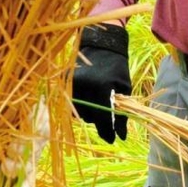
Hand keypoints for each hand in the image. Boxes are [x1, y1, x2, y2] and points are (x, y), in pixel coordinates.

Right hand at [72, 24, 130, 143]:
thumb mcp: (124, 89)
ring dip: (88, 112)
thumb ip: (122, 114)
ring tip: (96, 101)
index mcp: (101, 87)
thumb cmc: (117, 69)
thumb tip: (121, 137)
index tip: (111, 139)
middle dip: (99, 119)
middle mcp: (83, 86)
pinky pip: (69, 103)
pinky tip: (87, 96)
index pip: (102, 118)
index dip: (107, 131)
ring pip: (78, 112)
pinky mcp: (62, 81)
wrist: (101, 46)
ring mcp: (70, 83)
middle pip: (89, 117)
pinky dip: (79, 104)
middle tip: (106, 111)